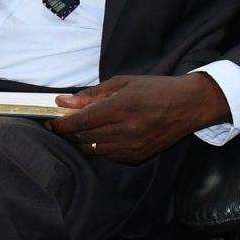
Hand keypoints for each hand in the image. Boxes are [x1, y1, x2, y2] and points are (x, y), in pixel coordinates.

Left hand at [50, 74, 227, 162]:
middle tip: (59, 124)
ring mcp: (132, 146)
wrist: (188, 105)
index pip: (81, 121)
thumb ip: (92, 94)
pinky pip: (108, 156)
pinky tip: (98, 137)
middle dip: (67, 132)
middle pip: (83, 137)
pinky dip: (98, 148)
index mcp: (121, 108)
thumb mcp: (123, 83)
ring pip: (93, 149)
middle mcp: (126, 130)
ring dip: (80, 141)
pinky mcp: (138, 156)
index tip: (50, 121)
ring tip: (77, 130)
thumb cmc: (155, 89)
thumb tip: (65, 101)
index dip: (61, 124)